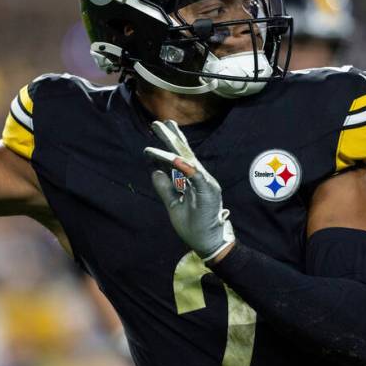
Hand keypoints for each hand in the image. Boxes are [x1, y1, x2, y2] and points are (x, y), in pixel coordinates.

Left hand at [144, 120, 234, 261]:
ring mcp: (206, 183)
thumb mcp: (174, 205)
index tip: (158, 130)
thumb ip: (166, 189)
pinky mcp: (209, 191)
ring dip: (173, 146)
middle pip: (184, 152)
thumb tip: (155, 171)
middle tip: (157, 123)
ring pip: (187, 160)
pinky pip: (195, 176)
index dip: (170, 142)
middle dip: (170, 136)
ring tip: (161, 132)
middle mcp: (200, 177)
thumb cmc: (195, 226)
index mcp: (193, 180)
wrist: (210, 243)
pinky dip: (184, 166)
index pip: (181, 157)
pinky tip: (173, 157)